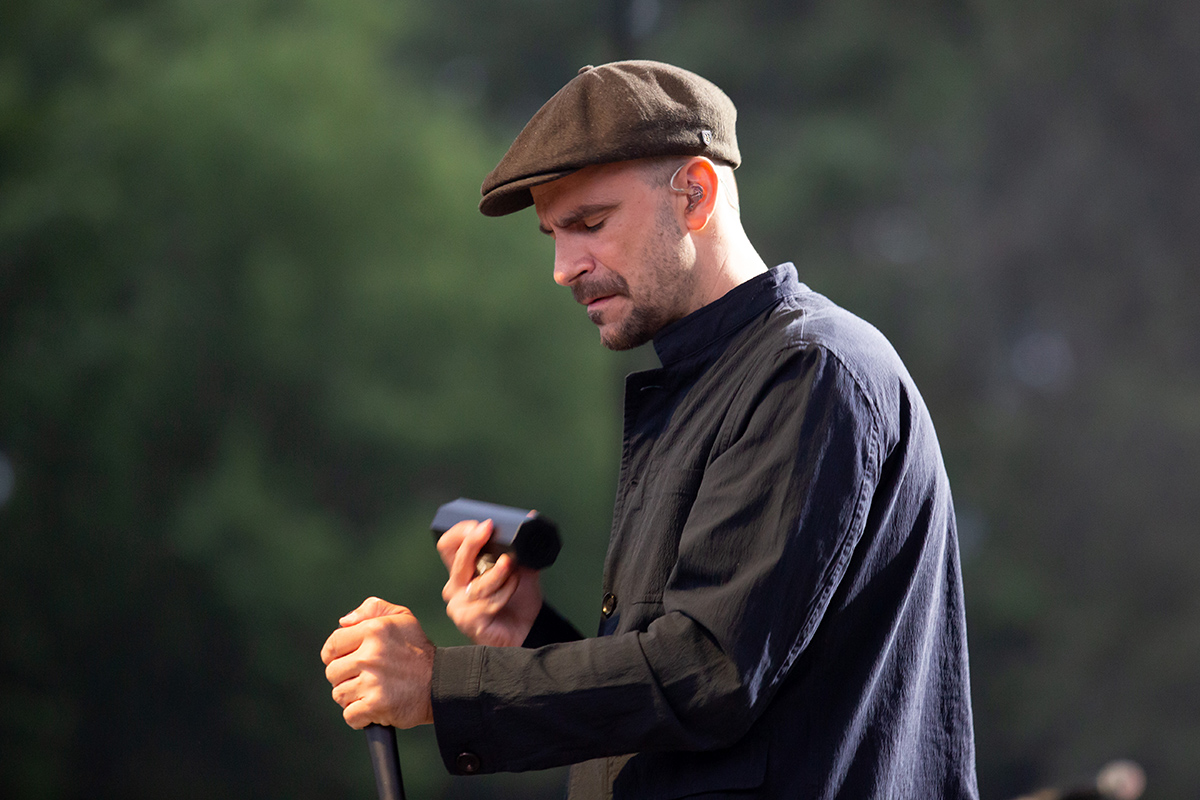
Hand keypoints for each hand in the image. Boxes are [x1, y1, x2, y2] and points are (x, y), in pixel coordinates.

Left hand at [321, 597, 434, 729]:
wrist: (442, 683)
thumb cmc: (418, 651)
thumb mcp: (402, 618)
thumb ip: (373, 609)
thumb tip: (343, 622)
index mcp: (373, 630)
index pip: (333, 644)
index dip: (335, 654)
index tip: (346, 661)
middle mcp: (371, 655)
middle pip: (332, 672)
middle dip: (345, 677)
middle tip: (365, 677)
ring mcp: (373, 681)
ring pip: (339, 694)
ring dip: (352, 697)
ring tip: (371, 692)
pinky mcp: (376, 705)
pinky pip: (349, 715)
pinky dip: (359, 716)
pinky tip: (373, 708)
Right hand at [437, 519, 543, 646]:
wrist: (529, 628)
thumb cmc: (519, 599)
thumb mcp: (521, 567)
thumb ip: (521, 546)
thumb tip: (530, 517)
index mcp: (463, 569)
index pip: (448, 545)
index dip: (459, 532)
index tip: (481, 524)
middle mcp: (456, 585)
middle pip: (458, 558)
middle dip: (473, 541)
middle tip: (488, 528)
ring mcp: (458, 605)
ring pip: (478, 582)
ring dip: (500, 573)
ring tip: (514, 568)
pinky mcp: (467, 621)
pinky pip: (486, 601)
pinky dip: (504, 591)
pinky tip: (513, 587)